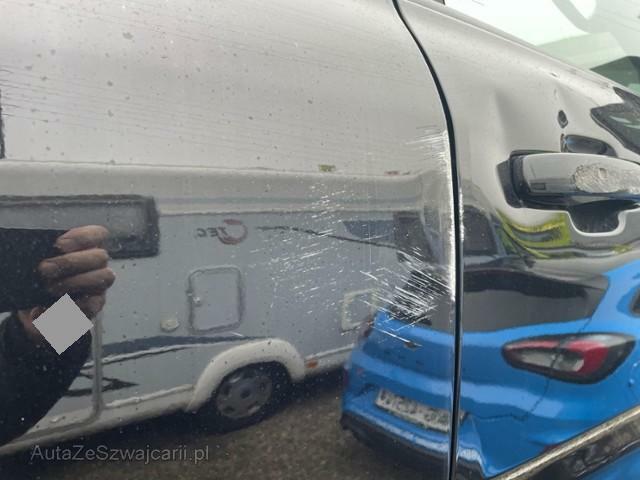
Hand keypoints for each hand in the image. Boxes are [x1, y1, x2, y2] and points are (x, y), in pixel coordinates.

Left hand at [18, 226, 115, 340]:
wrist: (37, 308)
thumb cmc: (40, 279)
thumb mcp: (39, 263)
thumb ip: (43, 255)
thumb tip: (35, 254)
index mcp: (87, 248)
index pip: (98, 234)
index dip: (83, 237)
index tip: (59, 244)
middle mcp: (98, 265)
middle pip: (101, 256)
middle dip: (71, 262)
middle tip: (44, 268)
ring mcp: (100, 286)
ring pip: (104, 277)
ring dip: (75, 282)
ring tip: (49, 288)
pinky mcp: (95, 307)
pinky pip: (93, 305)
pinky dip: (71, 306)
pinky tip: (50, 309)